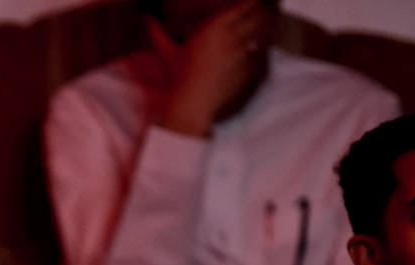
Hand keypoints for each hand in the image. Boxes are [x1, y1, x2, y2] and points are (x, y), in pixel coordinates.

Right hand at [152, 0, 272, 136]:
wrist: (191, 105)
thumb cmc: (178, 78)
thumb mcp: (168, 53)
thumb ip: (158, 33)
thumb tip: (145, 19)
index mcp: (213, 29)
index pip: (242, 6)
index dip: (251, 2)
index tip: (254, 1)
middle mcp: (230, 38)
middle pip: (259, 16)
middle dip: (263, 12)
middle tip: (265, 11)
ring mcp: (242, 54)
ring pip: (264, 33)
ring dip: (267, 28)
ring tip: (268, 25)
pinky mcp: (248, 70)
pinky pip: (259, 55)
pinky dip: (259, 52)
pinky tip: (258, 51)